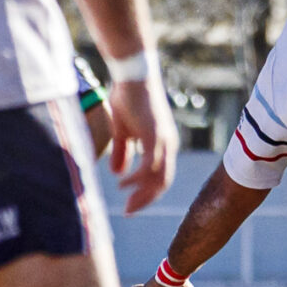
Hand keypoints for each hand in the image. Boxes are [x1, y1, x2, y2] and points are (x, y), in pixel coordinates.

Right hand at [105, 75, 178, 214]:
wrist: (132, 75)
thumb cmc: (128, 98)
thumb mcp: (123, 131)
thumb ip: (122, 151)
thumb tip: (117, 173)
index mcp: (163, 144)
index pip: (160, 177)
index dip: (146, 193)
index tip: (130, 204)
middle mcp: (168, 145)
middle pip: (162, 182)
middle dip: (146, 200)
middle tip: (129, 211)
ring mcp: (163, 141)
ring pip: (158, 178)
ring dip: (142, 193)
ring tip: (126, 203)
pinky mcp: (155, 136)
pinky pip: (149, 166)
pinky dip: (137, 178)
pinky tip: (123, 183)